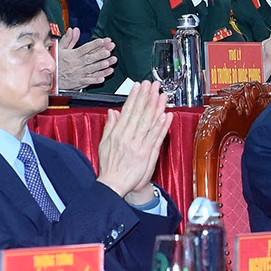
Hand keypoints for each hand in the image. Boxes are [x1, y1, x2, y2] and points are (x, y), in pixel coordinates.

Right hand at [55, 28, 115, 91]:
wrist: (50, 77)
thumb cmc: (56, 62)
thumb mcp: (60, 49)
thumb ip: (68, 39)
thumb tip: (72, 30)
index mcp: (73, 55)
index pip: (85, 48)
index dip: (94, 44)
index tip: (103, 41)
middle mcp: (77, 64)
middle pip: (90, 58)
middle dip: (100, 54)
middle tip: (108, 51)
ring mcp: (79, 73)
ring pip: (91, 69)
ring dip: (100, 66)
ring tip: (109, 62)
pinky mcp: (79, 82)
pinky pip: (88, 81)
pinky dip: (95, 80)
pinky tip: (102, 78)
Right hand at [96, 81, 170, 201]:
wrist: (114, 186)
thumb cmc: (109, 167)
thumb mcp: (103, 144)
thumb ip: (109, 127)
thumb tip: (113, 112)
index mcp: (118, 134)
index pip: (128, 111)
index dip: (135, 97)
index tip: (140, 86)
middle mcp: (128, 138)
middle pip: (140, 114)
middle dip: (147, 97)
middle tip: (153, 84)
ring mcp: (139, 145)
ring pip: (149, 123)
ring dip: (156, 108)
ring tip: (161, 95)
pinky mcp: (147, 154)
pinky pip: (156, 138)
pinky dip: (161, 127)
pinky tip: (166, 116)